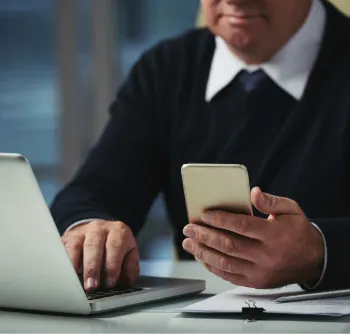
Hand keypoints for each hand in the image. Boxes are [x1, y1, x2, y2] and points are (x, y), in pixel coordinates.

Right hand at [61, 220, 138, 290]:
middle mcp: (99, 228)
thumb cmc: (116, 247)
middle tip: (91, 286)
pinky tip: (64, 275)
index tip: (110, 282)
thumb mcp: (129, 253)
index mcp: (118, 231)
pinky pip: (62, 249)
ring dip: (74, 265)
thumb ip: (130, 267)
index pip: (115, 246)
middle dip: (92, 267)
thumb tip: (127, 282)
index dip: (112, 265)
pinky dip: (63, 262)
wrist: (100, 230)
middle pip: (94, 245)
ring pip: (75, 245)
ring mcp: (81, 232)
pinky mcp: (67, 238)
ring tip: (75, 283)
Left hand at [182, 187, 324, 288]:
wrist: (313, 260)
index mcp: (275, 235)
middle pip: (229, 245)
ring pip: (226, 263)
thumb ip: (271, 201)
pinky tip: (202, 257)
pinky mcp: (256, 282)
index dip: (221, 220)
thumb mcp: (291, 210)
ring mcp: (260, 272)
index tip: (204, 215)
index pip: (242, 226)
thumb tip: (253, 192)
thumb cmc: (298, 231)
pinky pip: (230, 276)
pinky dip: (213, 267)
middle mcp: (266, 255)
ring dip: (203, 252)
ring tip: (189, 243)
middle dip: (205, 236)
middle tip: (189, 229)